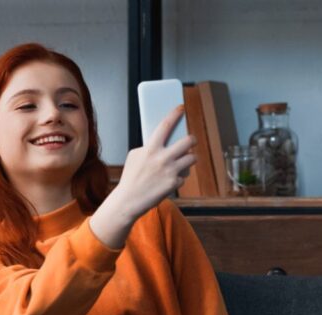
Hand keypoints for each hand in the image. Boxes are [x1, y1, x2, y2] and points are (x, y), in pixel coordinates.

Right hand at [112, 105, 196, 219]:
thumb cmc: (131, 177)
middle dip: (192, 139)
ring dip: (190, 158)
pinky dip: (179, 177)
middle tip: (191, 140)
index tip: (181, 108)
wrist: (129, 200)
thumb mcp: (134, 156)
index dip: (174, 114)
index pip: (165, 126)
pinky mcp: (174, 183)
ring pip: (191, 158)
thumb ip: (148, 147)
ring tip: (186, 160)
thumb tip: (162, 141)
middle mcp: (163, 158)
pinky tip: (170, 180)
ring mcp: (171, 171)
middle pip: (188, 141)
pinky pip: (184, 176)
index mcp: (151, 148)